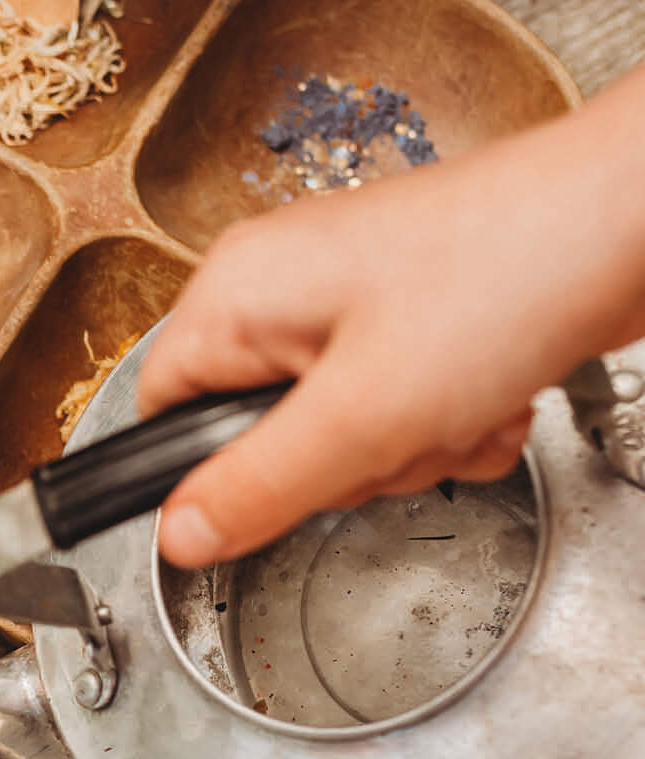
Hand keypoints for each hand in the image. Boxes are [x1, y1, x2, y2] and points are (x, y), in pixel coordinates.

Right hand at [137, 65, 644, 567]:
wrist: (635, 220)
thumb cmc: (510, 273)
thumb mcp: (362, 415)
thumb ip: (257, 486)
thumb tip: (176, 538)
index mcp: (237, 293)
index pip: (162, 414)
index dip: (213, 472)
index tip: (280, 486)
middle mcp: (282, 290)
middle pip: (261, 437)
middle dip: (346, 462)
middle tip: (397, 430)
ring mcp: (351, 302)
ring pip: (342, 434)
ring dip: (412, 446)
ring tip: (458, 403)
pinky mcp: (414, 318)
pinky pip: (401, 411)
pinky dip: (451, 421)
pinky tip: (490, 393)